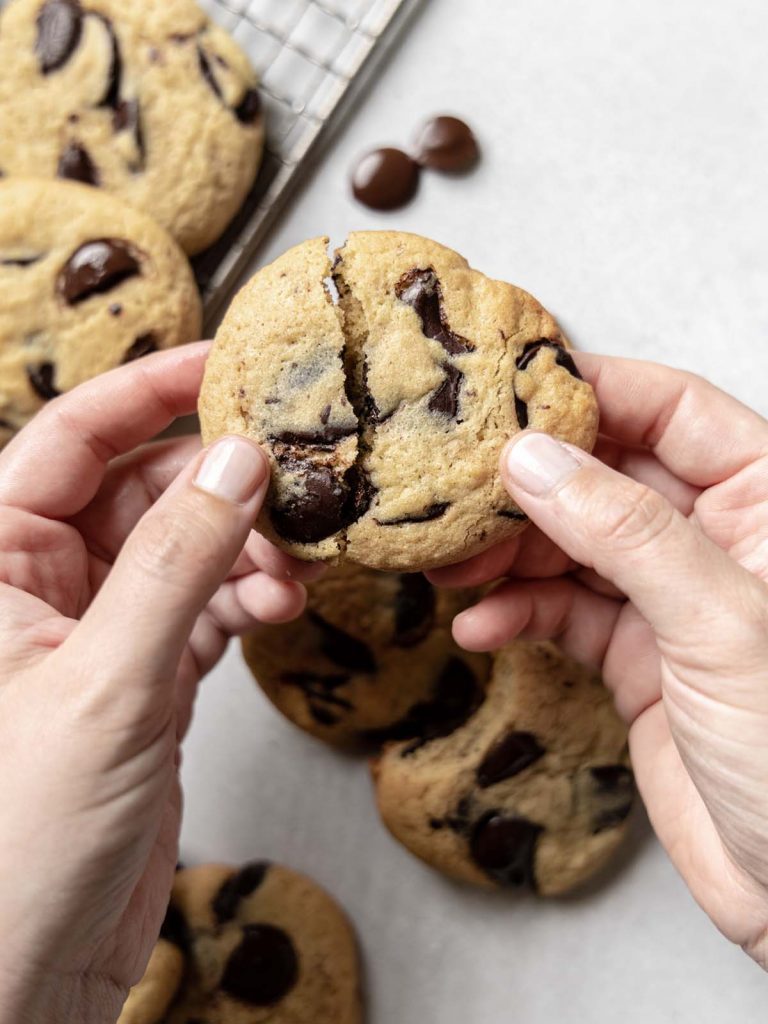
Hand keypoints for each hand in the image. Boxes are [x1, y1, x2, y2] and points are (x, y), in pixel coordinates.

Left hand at [0, 343, 321, 1022]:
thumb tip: (237, 460)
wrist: (32, 962)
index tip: (223, 362)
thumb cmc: (21, 836)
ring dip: (244, 553)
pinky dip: (246, 600)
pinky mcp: (145, 674)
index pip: (68, 440)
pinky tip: (276, 609)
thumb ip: (177, 564)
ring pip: (184, 548)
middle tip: (289, 488)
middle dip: (219, 490)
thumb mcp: (108, 680)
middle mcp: (41, 585)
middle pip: (141, 490)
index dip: (145, 392)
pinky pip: (205, 605)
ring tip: (288, 576)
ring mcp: (98, 630)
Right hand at [430, 354, 767, 968]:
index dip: (590, 392)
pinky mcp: (638, 658)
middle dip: (529, 484)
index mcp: (765, 501)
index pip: (671, 409)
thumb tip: (533, 459)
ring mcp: (672, 600)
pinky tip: (479, 628)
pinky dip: (518, 615)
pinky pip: (565, 613)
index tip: (506, 394)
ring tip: (451, 567)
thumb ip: (626, 532)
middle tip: (456, 497)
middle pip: (606, 474)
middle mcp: (716, 538)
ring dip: (509, 552)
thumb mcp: (719, 623)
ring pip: (574, 544)